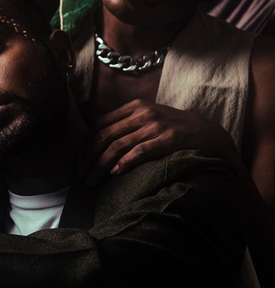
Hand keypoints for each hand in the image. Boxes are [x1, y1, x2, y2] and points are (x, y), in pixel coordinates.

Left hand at [78, 99, 236, 184]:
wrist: (208, 134)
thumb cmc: (175, 129)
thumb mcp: (150, 119)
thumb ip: (128, 125)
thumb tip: (99, 142)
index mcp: (135, 107)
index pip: (100, 124)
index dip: (86, 144)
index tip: (80, 161)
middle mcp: (143, 114)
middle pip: (104, 136)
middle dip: (89, 157)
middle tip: (82, 174)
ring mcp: (155, 126)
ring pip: (117, 146)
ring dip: (100, 165)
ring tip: (92, 180)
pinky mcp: (167, 140)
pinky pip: (138, 152)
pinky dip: (123, 163)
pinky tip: (114, 173)